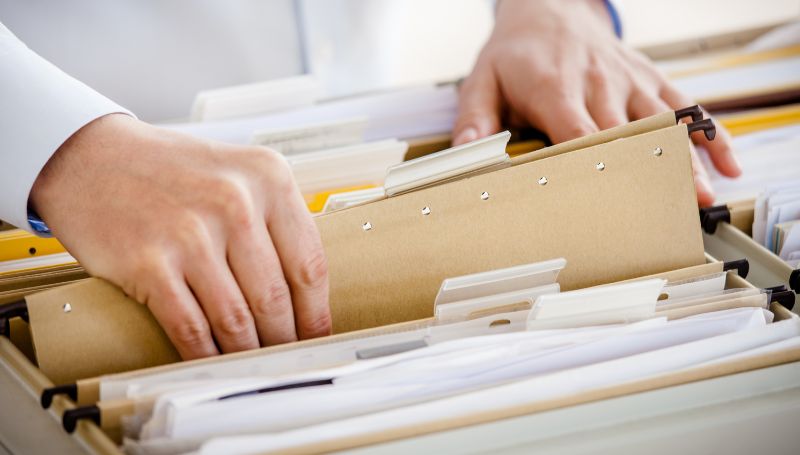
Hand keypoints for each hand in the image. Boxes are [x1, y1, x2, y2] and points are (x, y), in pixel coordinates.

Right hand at [30, 114, 330, 358]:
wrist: (90, 156)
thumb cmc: (168, 171)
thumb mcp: (237, 174)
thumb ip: (272, 220)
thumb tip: (302, 291)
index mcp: (268, 177)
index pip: (309, 264)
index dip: (316, 312)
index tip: (317, 336)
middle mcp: (235, 202)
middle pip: (276, 297)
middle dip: (284, 339)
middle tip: (287, 358)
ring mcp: (191, 233)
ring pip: (236, 318)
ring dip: (248, 352)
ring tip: (254, 365)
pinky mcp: (149, 263)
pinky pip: (190, 327)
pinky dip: (206, 354)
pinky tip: (214, 362)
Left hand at [453, 0, 740, 205]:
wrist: (547, 8)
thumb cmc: (514, 54)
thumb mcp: (483, 80)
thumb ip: (476, 118)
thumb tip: (467, 152)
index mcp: (555, 89)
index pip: (578, 134)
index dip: (594, 168)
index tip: (609, 203)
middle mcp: (598, 84)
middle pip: (627, 135)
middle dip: (646, 173)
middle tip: (665, 212)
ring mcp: (628, 80)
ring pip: (663, 122)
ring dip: (684, 160)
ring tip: (702, 197)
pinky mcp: (647, 77)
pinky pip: (684, 104)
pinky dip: (709, 133)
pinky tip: (727, 164)